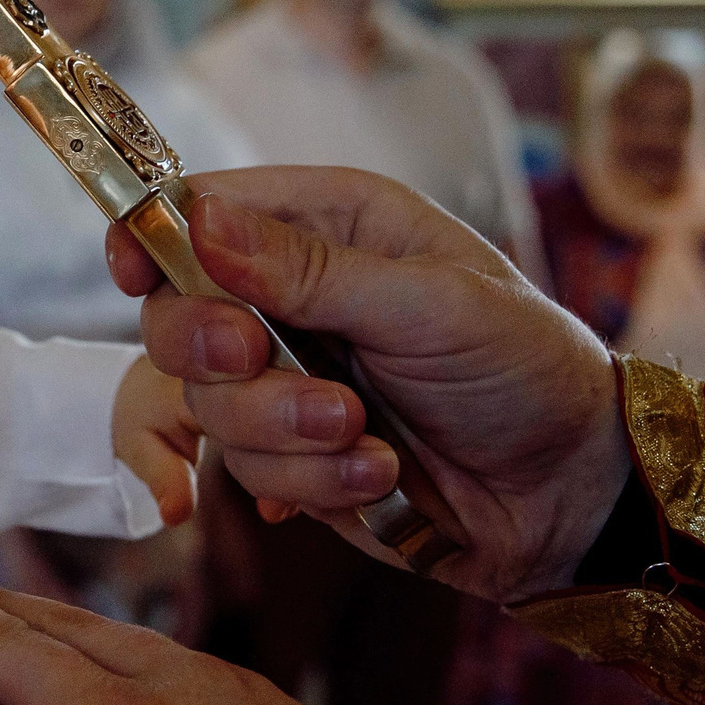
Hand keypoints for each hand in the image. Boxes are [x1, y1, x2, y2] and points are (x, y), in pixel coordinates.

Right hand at [107, 168, 629, 601]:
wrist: (571, 493)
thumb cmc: (525, 367)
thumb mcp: (434, 302)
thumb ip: (312, 269)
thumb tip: (202, 224)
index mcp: (329, 225)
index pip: (200, 211)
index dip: (153, 238)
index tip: (133, 273)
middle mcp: (291, 299)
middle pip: (177, 316)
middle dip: (215, 352)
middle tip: (255, 361)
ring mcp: (286, 384)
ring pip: (208, 407)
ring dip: (285, 431)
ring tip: (367, 438)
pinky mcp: (292, 460)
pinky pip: (248, 473)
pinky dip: (314, 483)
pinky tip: (376, 479)